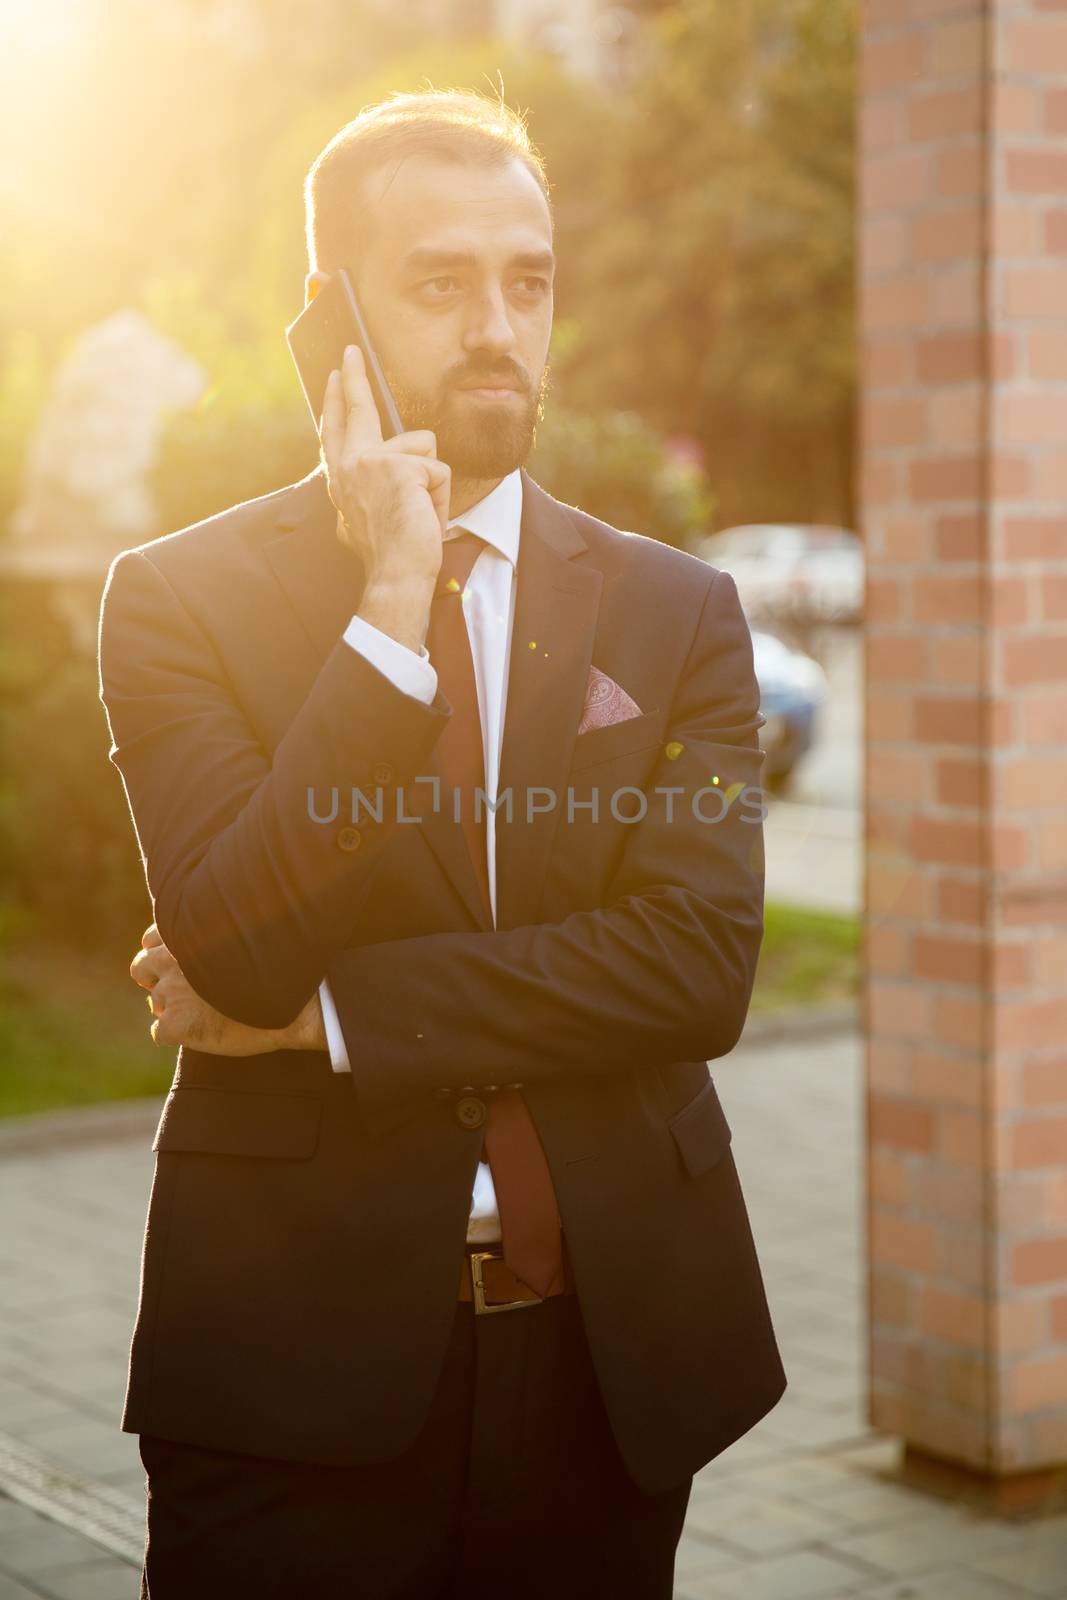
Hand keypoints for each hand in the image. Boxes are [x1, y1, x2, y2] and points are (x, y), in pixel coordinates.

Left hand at [130, 923, 323, 1054]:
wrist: (293, 1005)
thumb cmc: (277, 969)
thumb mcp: (242, 937)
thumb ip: (212, 939)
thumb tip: (200, 951)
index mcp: (187, 933)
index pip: (151, 940)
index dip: (163, 954)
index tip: (181, 966)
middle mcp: (171, 959)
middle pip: (140, 968)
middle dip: (157, 980)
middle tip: (185, 992)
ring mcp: (170, 992)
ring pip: (155, 1003)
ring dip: (173, 1008)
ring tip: (205, 1013)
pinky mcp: (175, 1024)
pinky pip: (159, 1032)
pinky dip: (175, 1034)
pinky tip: (201, 1032)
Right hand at [320, 344, 447, 647]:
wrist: (395, 576)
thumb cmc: (391, 554)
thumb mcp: (370, 517)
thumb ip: (370, 488)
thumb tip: (386, 463)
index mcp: (341, 479)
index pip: (336, 430)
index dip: (337, 401)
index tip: (337, 375)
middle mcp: (348, 467)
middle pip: (356, 409)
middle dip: (353, 377)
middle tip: (352, 349)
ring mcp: (370, 463)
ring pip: (421, 447)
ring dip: (430, 482)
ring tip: (418, 514)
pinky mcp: (398, 467)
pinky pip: (438, 470)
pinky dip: (440, 498)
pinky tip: (425, 518)